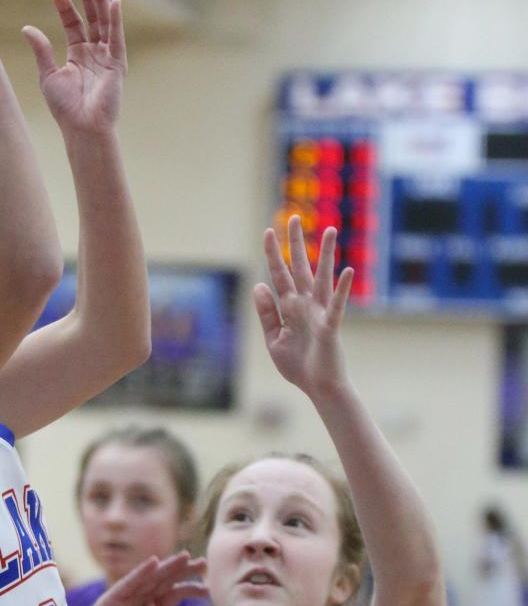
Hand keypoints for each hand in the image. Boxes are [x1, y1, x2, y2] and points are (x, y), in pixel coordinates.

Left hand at [22, 0, 125, 135]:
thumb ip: (41, 50)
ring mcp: (107, 57)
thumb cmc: (65, 108)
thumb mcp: (48, 75)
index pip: (73, 25)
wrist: (82, 127)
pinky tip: (114, 2)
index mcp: (78, 56)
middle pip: (92, 18)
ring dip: (100, 1)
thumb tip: (27, 28)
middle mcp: (94, 53)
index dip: (66, 8)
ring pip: (105, 23)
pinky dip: (117, 20)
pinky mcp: (117, 64)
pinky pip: (118, 38)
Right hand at [73, 552, 208, 605]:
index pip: (173, 595)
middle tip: (204, 563)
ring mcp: (128, 596)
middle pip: (166, 581)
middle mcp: (141, 600)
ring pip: (152, 578)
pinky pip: (131, 582)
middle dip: (184, 571)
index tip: (207, 589)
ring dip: (168, 566)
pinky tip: (155, 562)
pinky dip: (142, 571)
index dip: (190, 589)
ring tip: (186, 557)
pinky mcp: (114, 596)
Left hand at [254, 216, 353, 399]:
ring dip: (326, 255)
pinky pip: (337, 305)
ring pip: (322, 278)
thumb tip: (259, 285)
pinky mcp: (331, 327)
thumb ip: (266, 313)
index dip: (273, 254)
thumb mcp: (274, 339)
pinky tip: (347, 271)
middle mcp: (305, 304)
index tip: (268, 232)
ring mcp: (320, 313)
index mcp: (290, 307)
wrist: (318, 388)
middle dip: (296, 244)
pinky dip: (342, 289)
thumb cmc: (299, 365)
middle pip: (299, 268)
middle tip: (294, 217)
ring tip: (330, 230)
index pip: (279, 275)